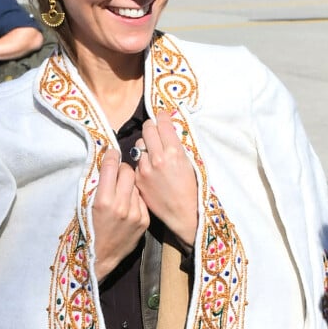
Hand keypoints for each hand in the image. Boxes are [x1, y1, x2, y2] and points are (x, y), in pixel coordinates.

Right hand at [92, 149, 149, 281]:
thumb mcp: (85, 204)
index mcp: (103, 200)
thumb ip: (97, 183)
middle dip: (122, 168)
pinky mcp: (144, 221)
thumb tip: (107, 161)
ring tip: (121, 191)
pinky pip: (141, 199)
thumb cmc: (88, 228)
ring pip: (136, 184)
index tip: (111, 152)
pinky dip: (135, 198)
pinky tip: (127, 204)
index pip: (111, 166)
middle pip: (128, 171)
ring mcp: (135, 214)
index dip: (111, 156)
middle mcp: (121, 206)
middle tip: (117, 172)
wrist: (100, 257)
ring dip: (129, 184)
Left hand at [134, 111, 198, 249]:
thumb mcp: (189, 162)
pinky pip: (136, 161)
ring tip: (152, 152)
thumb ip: (176, 145)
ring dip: (145, 145)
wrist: (183, 213)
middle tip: (154, 128)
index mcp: (173, 152)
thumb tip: (167, 129)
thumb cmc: (191, 188)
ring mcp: (145, 168)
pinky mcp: (138, 178)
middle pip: (147, 129)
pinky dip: (141, 161)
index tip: (162, 115)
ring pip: (139, 144)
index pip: (162, 123)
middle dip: (151, 126)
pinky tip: (149, 168)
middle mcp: (157, 158)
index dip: (162, 116)